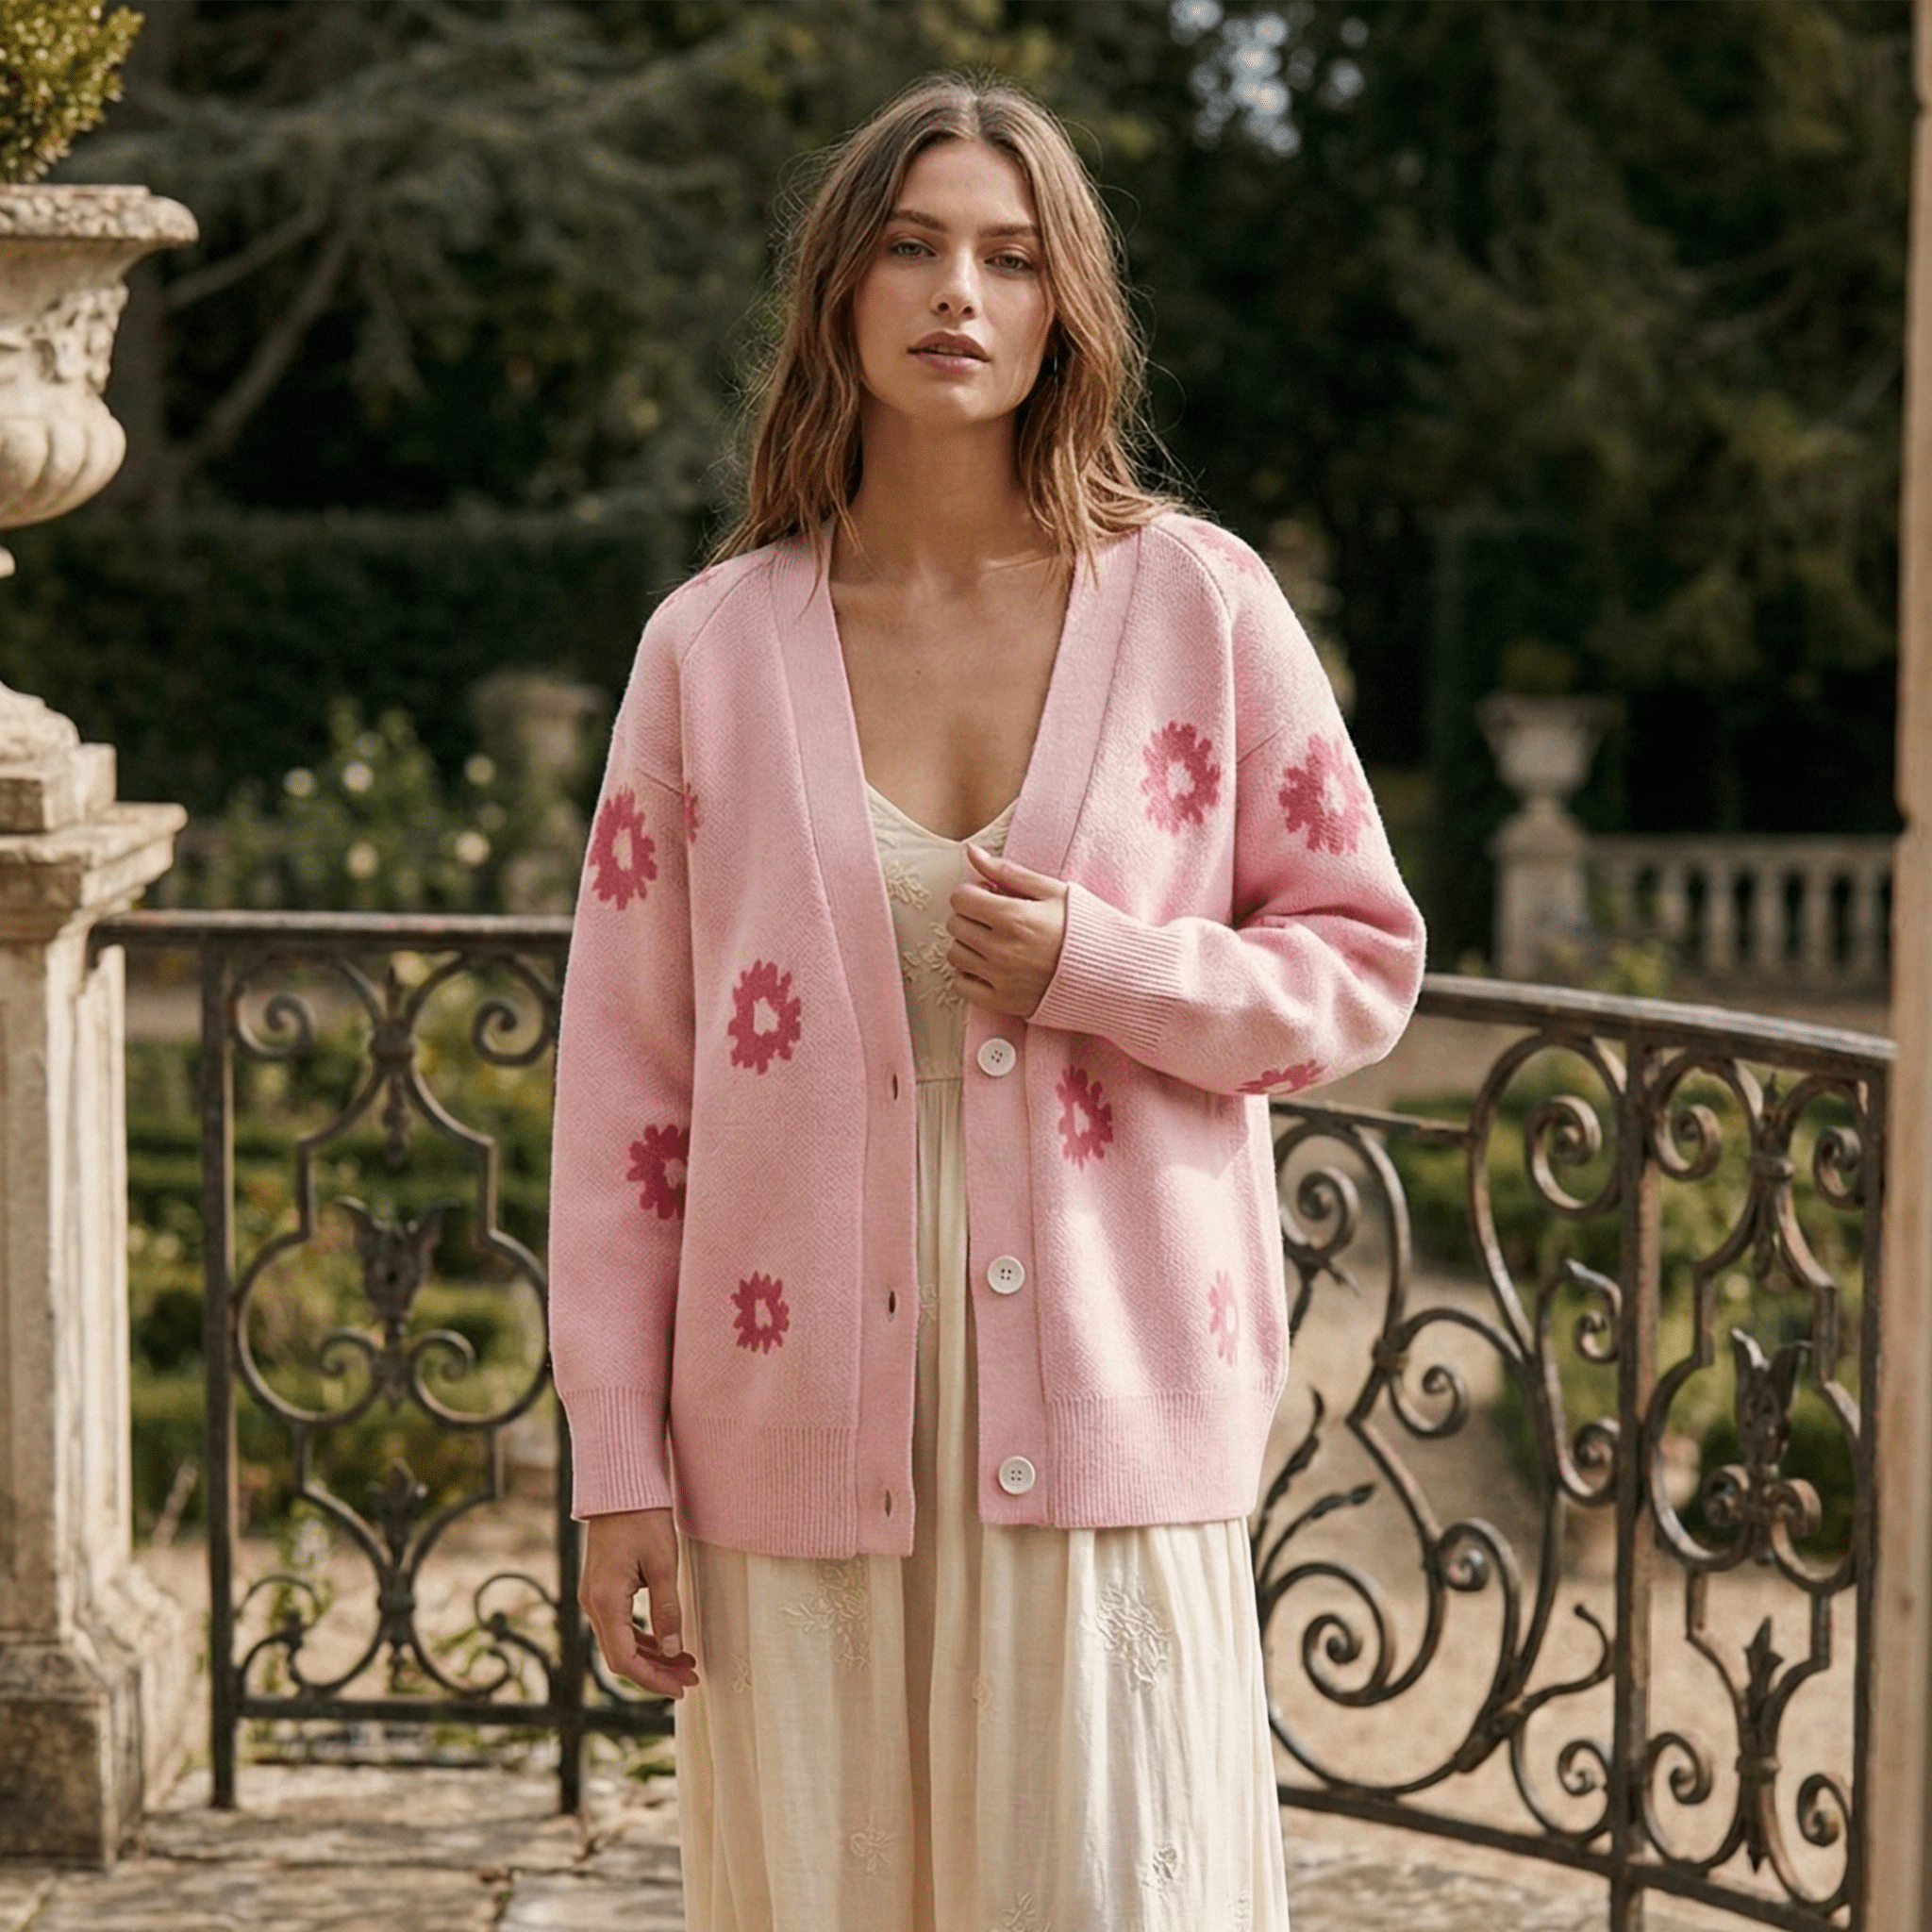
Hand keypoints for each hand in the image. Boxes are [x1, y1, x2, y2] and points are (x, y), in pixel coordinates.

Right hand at [580, 1507, 698, 1697]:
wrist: (620, 1486)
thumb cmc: (643, 1518)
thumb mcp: (663, 1564)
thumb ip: (667, 1609)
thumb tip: (674, 1650)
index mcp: (604, 1600)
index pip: (624, 1659)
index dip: (652, 1680)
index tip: (680, 1688)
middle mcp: (593, 1603)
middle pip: (621, 1656)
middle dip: (656, 1672)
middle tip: (690, 1679)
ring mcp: (594, 1597)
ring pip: (621, 1642)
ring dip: (652, 1656)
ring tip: (685, 1663)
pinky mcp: (601, 1589)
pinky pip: (619, 1625)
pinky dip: (642, 1638)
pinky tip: (666, 1641)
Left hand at [947, 844, 1069, 1017]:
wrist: (1112, 973)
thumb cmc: (1085, 928)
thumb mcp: (1052, 890)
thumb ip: (1007, 872)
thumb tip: (972, 852)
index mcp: (1014, 916)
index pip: (961, 899)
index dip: (973, 893)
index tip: (991, 897)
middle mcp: (1003, 949)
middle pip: (955, 925)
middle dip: (970, 916)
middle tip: (994, 919)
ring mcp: (1002, 978)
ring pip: (955, 955)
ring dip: (968, 945)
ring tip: (993, 942)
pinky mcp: (1004, 1002)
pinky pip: (962, 987)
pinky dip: (969, 975)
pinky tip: (989, 967)